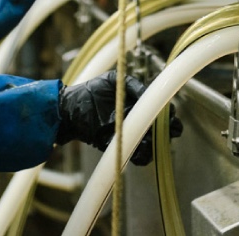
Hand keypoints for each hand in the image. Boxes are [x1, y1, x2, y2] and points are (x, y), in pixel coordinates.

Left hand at [55, 70, 182, 165]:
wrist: (70, 111)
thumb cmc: (89, 92)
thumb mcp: (111, 81)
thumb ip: (132, 85)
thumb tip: (149, 94)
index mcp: (138, 102)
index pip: (161, 109)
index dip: (168, 113)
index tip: (168, 114)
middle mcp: (137, 119)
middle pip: (163, 129)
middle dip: (169, 131)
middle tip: (166, 129)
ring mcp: (129, 134)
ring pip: (152, 145)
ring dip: (155, 144)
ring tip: (148, 140)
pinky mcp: (120, 147)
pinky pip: (137, 157)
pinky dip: (142, 156)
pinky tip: (139, 149)